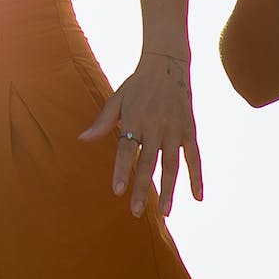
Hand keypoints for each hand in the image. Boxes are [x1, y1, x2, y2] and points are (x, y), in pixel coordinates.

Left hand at [80, 54, 203, 216]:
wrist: (167, 66)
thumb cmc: (136, 85)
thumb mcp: (116, 99)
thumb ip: (102, 122)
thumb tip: (82, 140)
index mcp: (134, 119)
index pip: (126, 149)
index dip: (122, 170)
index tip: (117, 191)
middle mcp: (155, 127)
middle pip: (149, 162)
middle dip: (143, 189)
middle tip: (137, 211)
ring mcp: (175, 130)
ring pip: (172, 165)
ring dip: (169, 190)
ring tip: (165, 213)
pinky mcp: (190, 131)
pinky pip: (194, 157)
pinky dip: (196, 177)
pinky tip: (196, 197)